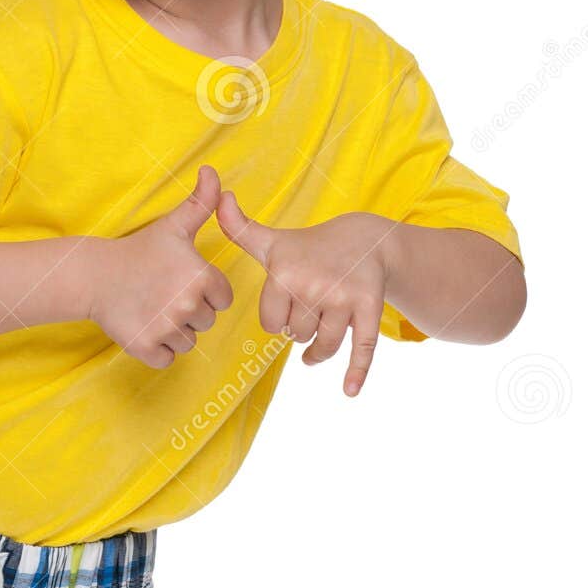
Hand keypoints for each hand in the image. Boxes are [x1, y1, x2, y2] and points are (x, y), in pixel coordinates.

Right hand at [86, 165, 233, 367]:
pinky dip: (158, 349)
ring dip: (175, 331)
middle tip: (164, 294)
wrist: (94, 275)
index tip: (181, 281)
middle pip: (206, 322)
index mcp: (202, 278)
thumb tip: (212, 171)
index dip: (205, 291)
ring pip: (189, 342)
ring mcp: (167, 329)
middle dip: (190, 312)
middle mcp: (189, 306)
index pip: (223, 299)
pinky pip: (168, 359)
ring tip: (153, 308)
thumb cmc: (139, 250)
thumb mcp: (174, 225)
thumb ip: (202, 202)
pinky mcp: (147, 348)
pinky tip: (145, 326)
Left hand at [216, 192, 393, 395]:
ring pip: (323, 346)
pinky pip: (361, 347)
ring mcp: (343, 299)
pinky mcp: (369, 310)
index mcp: (284, 274)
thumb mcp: (272, 240)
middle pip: (295, 336)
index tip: (287, 302)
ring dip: (319, 350)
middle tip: (310, 309)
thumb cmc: (309, 246)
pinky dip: (356, 372)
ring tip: (318, 340)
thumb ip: (239, 227)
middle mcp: (313, 286)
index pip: (269, 324)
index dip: (277, 318)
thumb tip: (217, 196)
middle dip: (300, 329)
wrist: (366, 240)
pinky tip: (348, 391)